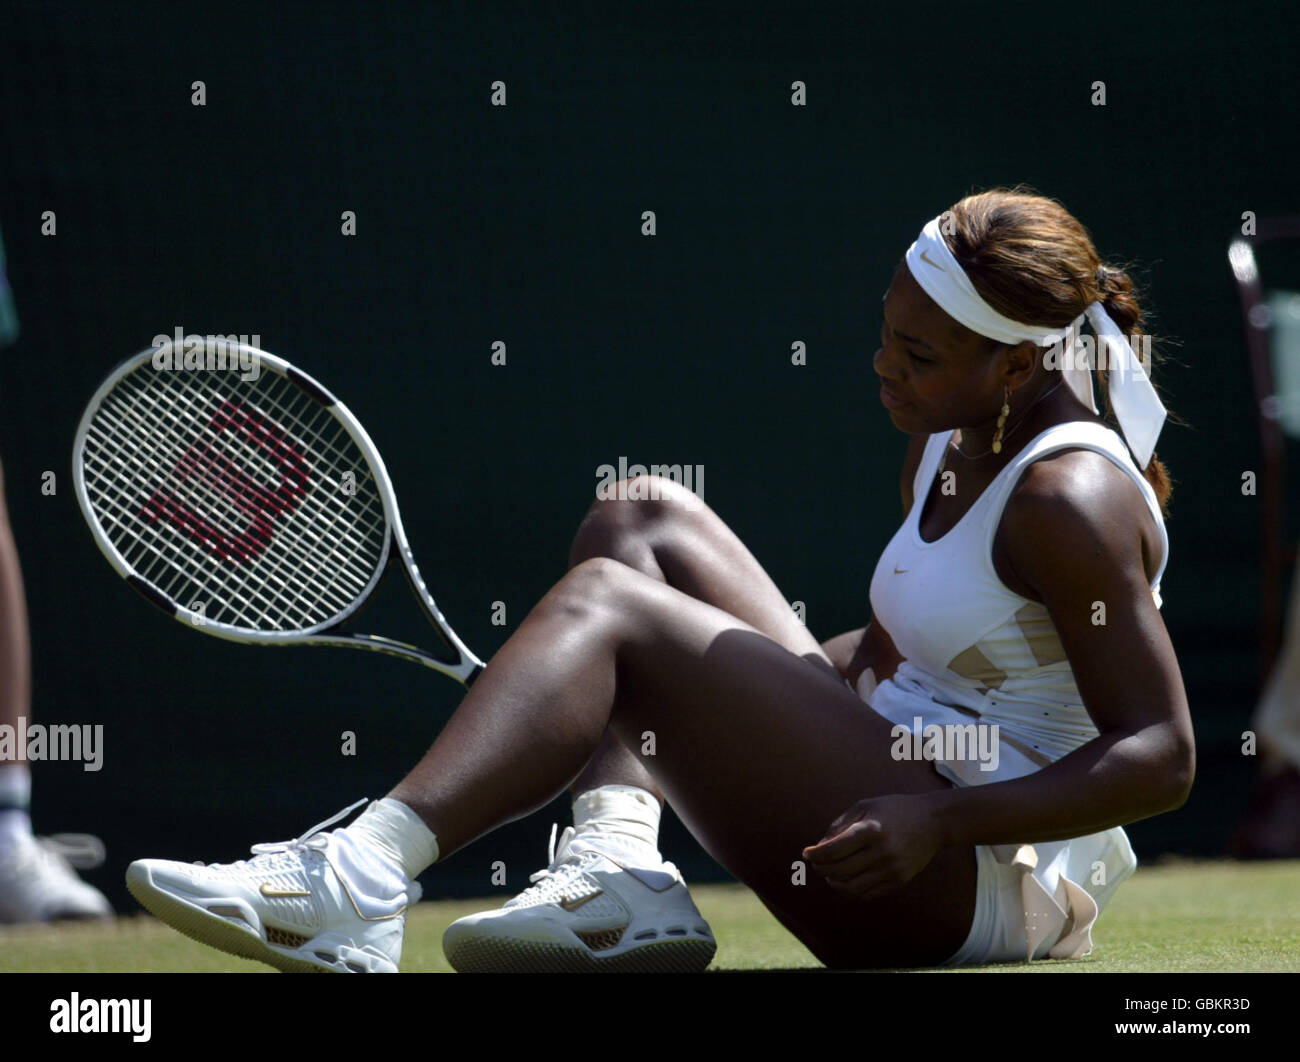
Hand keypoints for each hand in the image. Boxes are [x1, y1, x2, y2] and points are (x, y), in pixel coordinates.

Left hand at [802, 793, 942, 900]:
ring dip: (833, 883)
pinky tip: (845, 880)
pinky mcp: (899, 881)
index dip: (815, 855)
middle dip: (821, 869)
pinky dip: (851, 891)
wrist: (933, 822)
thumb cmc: (894, 809)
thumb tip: (819, 847)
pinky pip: (867, 894)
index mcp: (871, 830)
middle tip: (816, 864)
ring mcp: (892, 869)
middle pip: (839, 871)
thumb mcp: (865, 806)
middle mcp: (881, 852)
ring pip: (851, 888)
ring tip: (829, 874)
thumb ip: (840, 825)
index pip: (833, 851)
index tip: (807, 853)